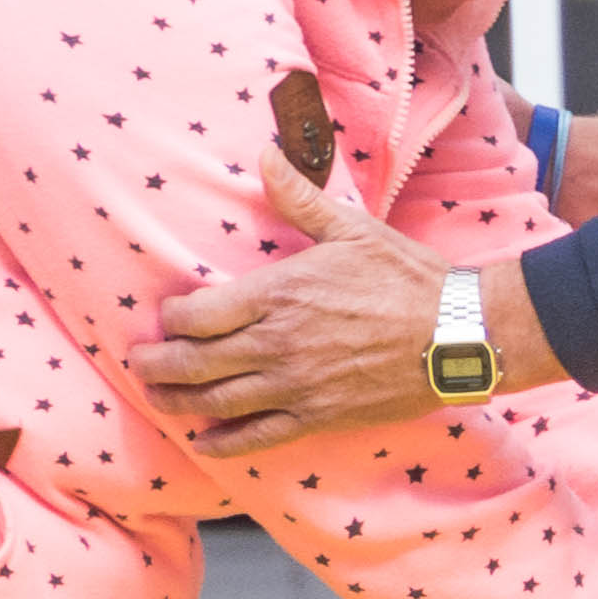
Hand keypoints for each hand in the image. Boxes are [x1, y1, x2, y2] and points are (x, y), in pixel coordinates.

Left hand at [132, 156, 555, 454]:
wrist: (459, 334)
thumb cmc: (408, 278)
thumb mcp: (352, 229)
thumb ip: (299, 198)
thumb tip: (264, 155)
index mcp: (279, 293)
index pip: (197, 314)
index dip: (171, 319)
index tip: (165, 316)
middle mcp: (277, 344)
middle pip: (194, 362)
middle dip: (156, 365)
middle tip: (138, 363)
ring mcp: (295, 385)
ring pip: (216, 403)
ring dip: (178, 402)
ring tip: (159, 397)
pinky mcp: (318, 416)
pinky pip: (257, 436)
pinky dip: (225, 443)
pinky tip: (206, 443)